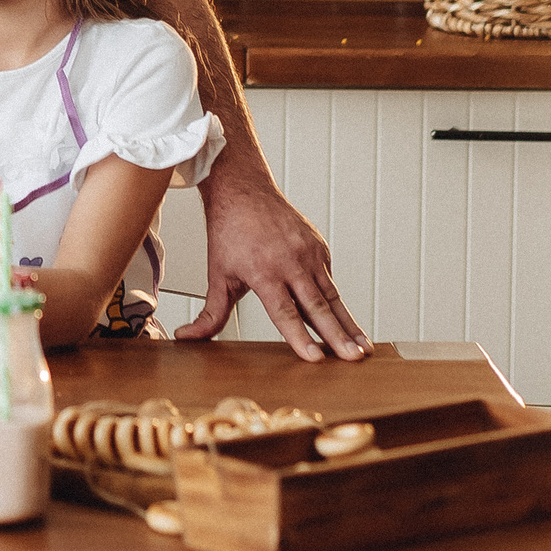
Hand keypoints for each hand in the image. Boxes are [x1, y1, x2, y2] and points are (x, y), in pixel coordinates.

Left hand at [178, 168, 369, 360]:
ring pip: (333, 296)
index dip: (300, 337)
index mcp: (264, 271)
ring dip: (350, 324)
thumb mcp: (217, 275)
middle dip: (338, 337)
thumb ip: (210, 313)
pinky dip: (338, 303)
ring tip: (364, 349)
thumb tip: (186, 338)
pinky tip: (348, 325)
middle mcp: (290, 261)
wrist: (244, 191)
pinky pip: (329, 280)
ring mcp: (309, 253)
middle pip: (317, 307)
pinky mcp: (320, 247)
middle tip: (354, 358)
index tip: (316, 358)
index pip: (285, 312)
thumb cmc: (230, 234)